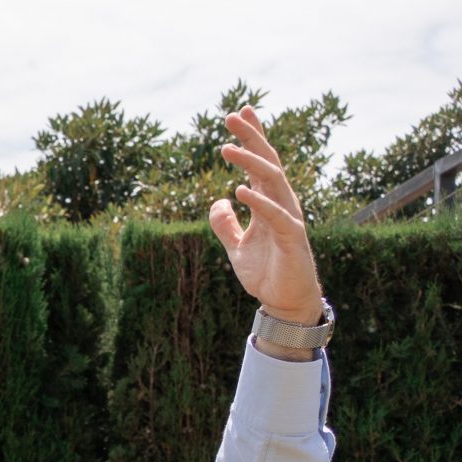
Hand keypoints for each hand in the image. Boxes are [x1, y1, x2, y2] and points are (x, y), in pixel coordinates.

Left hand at [210, 106, 323, 326]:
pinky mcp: (291, 238)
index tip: (239, 113)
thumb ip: (225, 223)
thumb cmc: (266, 271)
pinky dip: (259, 201)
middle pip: (267, 162)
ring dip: (250, 162)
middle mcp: (281, 203)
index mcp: (268, 202)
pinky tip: (240, 189)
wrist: (284, 301)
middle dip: (251, 138)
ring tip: (226, 148)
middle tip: (232, 115)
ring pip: (272, 181)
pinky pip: (276, 215)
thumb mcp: (236, 246)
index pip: (260, 163)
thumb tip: (217, 200)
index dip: (251, 137)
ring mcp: (288, 218)